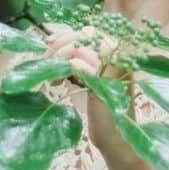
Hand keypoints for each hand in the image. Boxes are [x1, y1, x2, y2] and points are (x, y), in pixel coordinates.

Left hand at [42, 23, 138, 164]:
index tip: (49, 42)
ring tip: (52, 75)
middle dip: (61, 44)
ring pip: (80, 46)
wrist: (116, 138)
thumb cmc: (103, 111)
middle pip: (86, 33)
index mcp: (120, 52)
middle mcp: (122, 55)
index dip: (67, 34)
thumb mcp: (90, 78)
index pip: (91, 31)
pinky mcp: (107, 80)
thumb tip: (52, 39)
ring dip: (59, 57)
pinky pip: (79, 64)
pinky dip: (64, 70)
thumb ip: (80, 58)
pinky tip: (57, 83)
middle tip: (46, 59)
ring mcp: (116, 66)